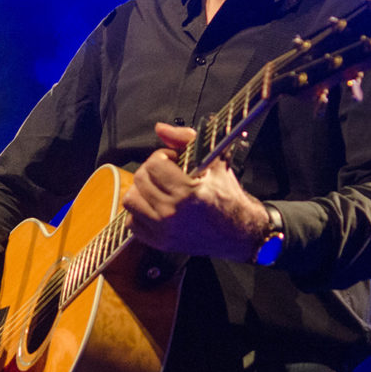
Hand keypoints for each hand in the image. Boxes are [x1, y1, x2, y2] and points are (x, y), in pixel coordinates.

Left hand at [122, 122, 269, 261]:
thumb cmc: (227, 195)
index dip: (163, 157)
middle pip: (140, 179)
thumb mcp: (214, 161)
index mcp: (187, 192)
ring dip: (142, 190)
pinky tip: (155, 207)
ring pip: (131, 200)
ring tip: (159, 189)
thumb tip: (160, 128)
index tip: (174, 161)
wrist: (239, 231)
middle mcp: (172, 213)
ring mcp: (164, 231)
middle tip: (167, 174)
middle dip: (152, 170)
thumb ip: (185, 140)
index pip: (154, 164)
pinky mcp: (160, 243)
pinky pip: (132, 222)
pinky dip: (140, 213)